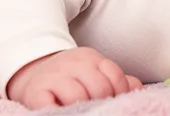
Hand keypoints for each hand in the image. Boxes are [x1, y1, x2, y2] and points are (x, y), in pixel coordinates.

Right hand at [5, 47, 142, 109]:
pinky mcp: (35, 92)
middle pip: (99, 87)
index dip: (120, 93)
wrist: (32, 74)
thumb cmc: (70, 79)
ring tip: (81, 111)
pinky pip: (49, 105)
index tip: (116, 102)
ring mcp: (52, 77)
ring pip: (77, 96)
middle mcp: (71, 63)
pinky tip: (64, 112)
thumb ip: (117, 80)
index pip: (115, 75)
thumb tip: (137, 88)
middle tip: (98, 109)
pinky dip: (59, 111)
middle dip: (103, 102)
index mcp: (90, 58)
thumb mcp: (94, 72)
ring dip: (82, 108)